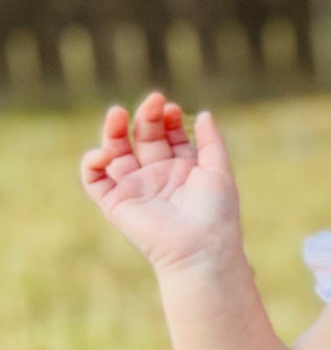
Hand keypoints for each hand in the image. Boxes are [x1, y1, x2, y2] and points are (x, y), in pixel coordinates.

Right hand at [80, 91, 240, 271]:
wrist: (201, 248)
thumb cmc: (215, 213)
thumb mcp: (218, 170)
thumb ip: (211, 141)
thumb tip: (204, 114)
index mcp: (183, 169)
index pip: (170, 135)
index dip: (168, 119)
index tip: (173, 109)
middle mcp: (157, 176)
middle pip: (144, 138)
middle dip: (147, 117)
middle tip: (154, 101)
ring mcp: (135, 188)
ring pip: (116, 152)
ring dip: (114, 131)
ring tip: (118, 112)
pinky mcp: (115, 204)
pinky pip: (94, 179)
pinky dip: (93, 162)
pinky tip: (106, 152)